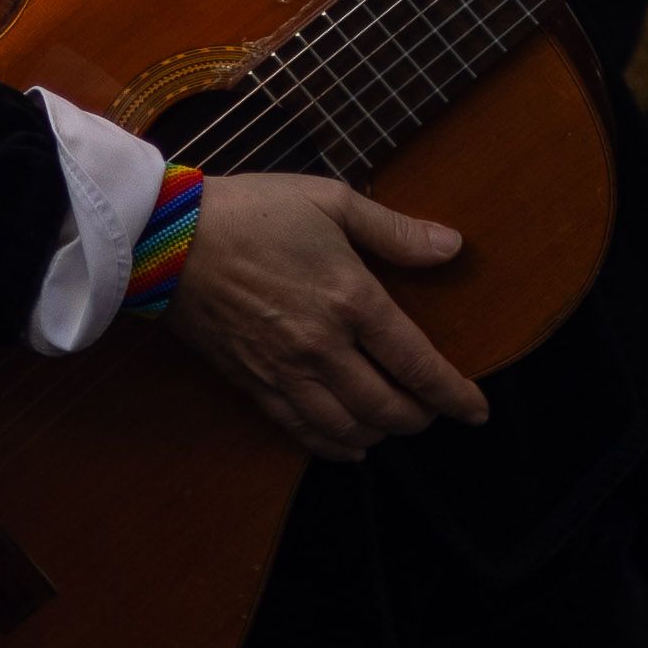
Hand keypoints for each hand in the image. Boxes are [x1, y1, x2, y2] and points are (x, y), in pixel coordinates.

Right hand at [161, 173, 489, 460]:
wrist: (170, 237)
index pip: (417, 364)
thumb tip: (452, 246)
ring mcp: (286, 371)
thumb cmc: (254, 211)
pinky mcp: (254, 383)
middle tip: (435, 411)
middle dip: (420, 417)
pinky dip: (333, 447)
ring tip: (395, 425)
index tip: (477, 409)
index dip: (454, 394)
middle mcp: (324, 347)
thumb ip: (394, 230)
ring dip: (380, 434)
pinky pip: (302, 431)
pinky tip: (350, 446)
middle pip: (387, 407)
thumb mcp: (331, 201)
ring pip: (348, 429)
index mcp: (351, 299)